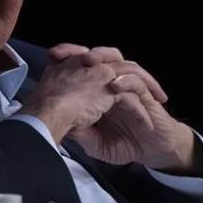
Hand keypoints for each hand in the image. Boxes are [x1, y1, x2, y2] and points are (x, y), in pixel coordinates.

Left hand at [45, 45, 202, 172]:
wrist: (150, 151)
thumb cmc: (122, 142)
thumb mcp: (94, 142)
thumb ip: (79, 134)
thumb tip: (60, 127)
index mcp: (96, 88)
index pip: (81, 65)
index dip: (68, 57)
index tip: (52, 56)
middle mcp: (111, 83)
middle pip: (98, 55)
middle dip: (83, 52)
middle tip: (68, 54)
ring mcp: (129, 87)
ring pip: (117, 62)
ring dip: (104, 59)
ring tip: (90, 61)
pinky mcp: (146, 96)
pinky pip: (136, 84)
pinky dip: (126, 82)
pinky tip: (115, 85)